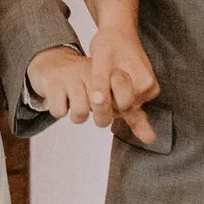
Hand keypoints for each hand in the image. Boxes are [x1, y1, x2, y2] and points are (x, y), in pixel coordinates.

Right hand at [27, 31, 160, 141]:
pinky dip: (59, 109)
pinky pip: (59, 110)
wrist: (53, 64)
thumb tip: (150, 139)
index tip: (111, 104)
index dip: (115, 110)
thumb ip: (132, 115)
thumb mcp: (112, 94)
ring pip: (80, 112)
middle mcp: (91, 72)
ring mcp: (71, 76)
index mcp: (108, 74)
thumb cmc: (87, 83)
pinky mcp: (53, 82)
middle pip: (101, 110)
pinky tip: (61, 98)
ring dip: (78, 115)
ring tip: (76, 103)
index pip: (121, 102)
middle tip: (93, 106)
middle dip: (98, 115)